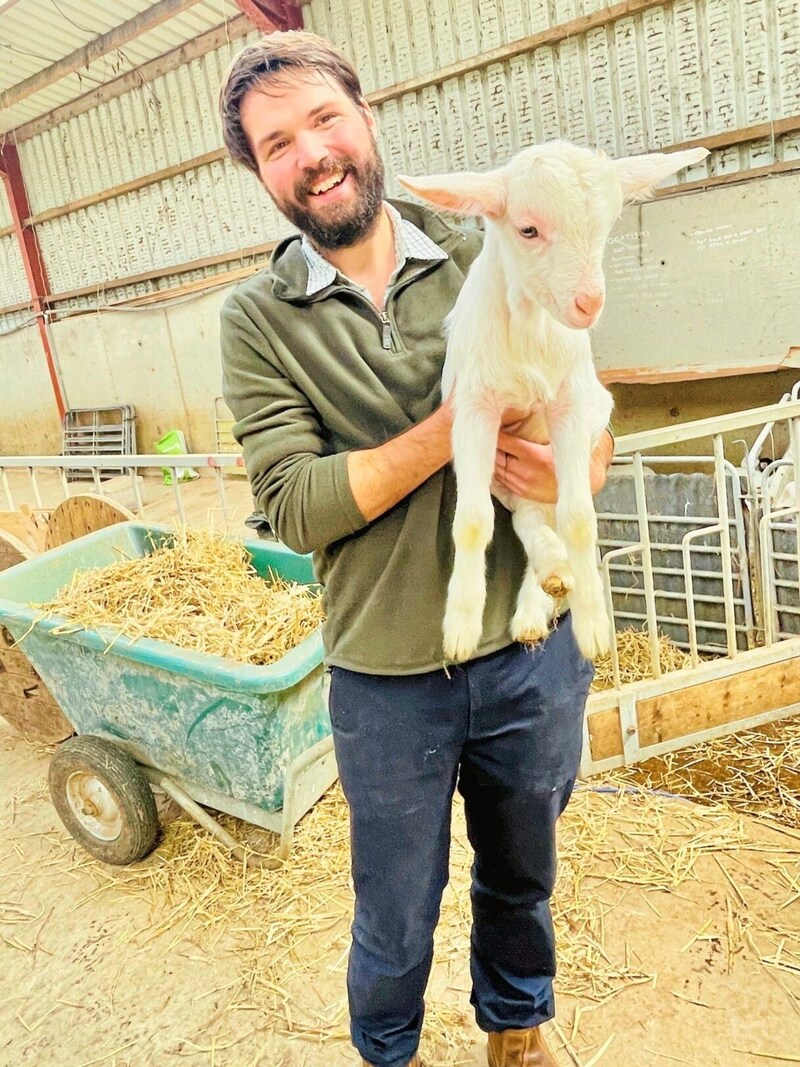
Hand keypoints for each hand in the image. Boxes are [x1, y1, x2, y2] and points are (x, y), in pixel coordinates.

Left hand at [494, 427, 613, 502]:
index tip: (490, 426)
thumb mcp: (556, 439)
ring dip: (493, 459)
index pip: (505, 442)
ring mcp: (524, 483)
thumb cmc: (568, 456)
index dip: (495, 434)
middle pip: (497, 456)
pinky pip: (503, 482)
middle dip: (491, 446)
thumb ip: (543, 426)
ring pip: (498, 470)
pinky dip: (497, 471)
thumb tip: (530, 406)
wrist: (581, 482)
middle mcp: (527, 471)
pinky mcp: (523, 492)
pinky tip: (497, 463)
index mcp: (535, 455)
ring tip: (489, 449)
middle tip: (485, 437)